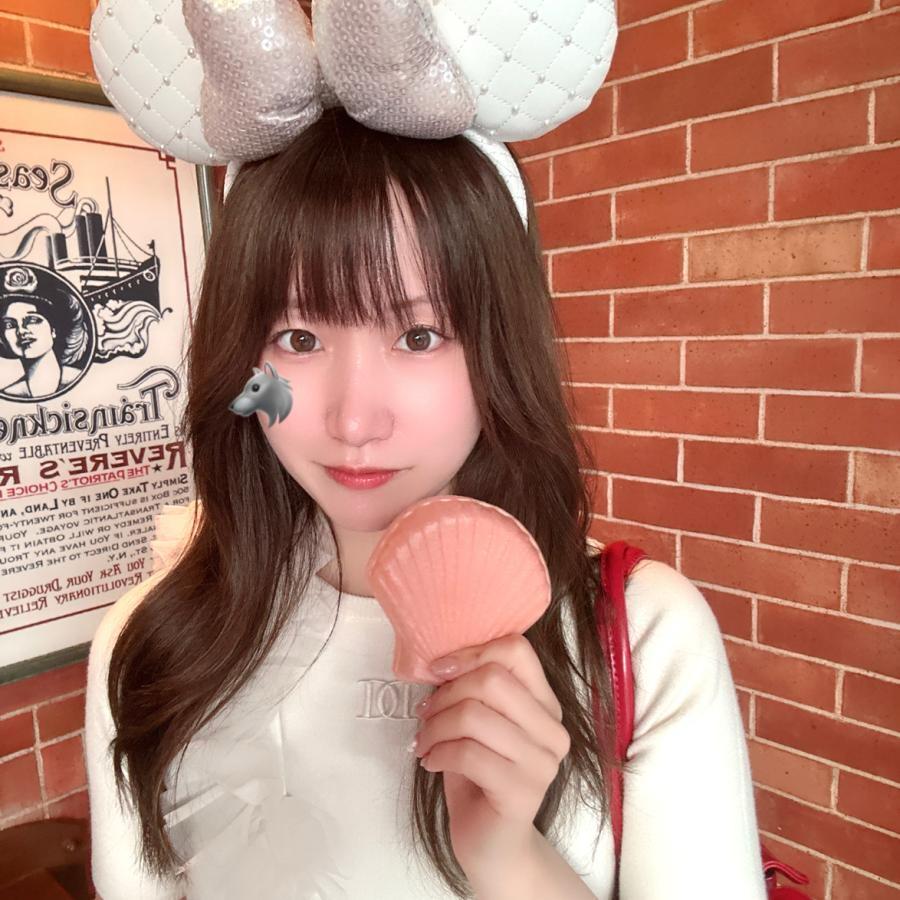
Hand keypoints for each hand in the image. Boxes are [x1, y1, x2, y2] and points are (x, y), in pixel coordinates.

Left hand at [413, 634, 570, 878]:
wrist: (491, 843)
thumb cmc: (480, 775)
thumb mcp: (479, 723)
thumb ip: (474, 691)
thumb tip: (441, 663)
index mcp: (545, 703)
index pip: (517, 650)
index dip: (472, 652)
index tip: (439, 670)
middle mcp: (552, 729)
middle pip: (492, 679)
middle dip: (446, 694)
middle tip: (426, 715)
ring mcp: (542, 762)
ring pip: (474, 715)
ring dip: (435, 726)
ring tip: (424, 741)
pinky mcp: (522, 792)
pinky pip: (468, 753)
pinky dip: (438, 753)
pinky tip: (430, 762)